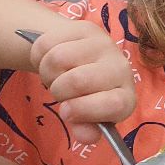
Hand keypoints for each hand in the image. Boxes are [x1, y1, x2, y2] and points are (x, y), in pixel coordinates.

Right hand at [26, 21, 135, 145]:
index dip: (84, 110)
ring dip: (46, 72)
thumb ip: (85, 129)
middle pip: (78, 80)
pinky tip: (49, 58)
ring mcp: (104, 45)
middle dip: (58, 91)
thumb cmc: (85, 96)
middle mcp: (121, 68)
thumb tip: (87, 136)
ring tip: (54, 76)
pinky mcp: (85, 28)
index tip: (66, 112)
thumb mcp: (85, 118)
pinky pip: (47, 42)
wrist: (80, 63)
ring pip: (57, 59)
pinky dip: (39, 55)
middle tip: (60, 92)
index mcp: (125, 97)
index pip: (113, 104)